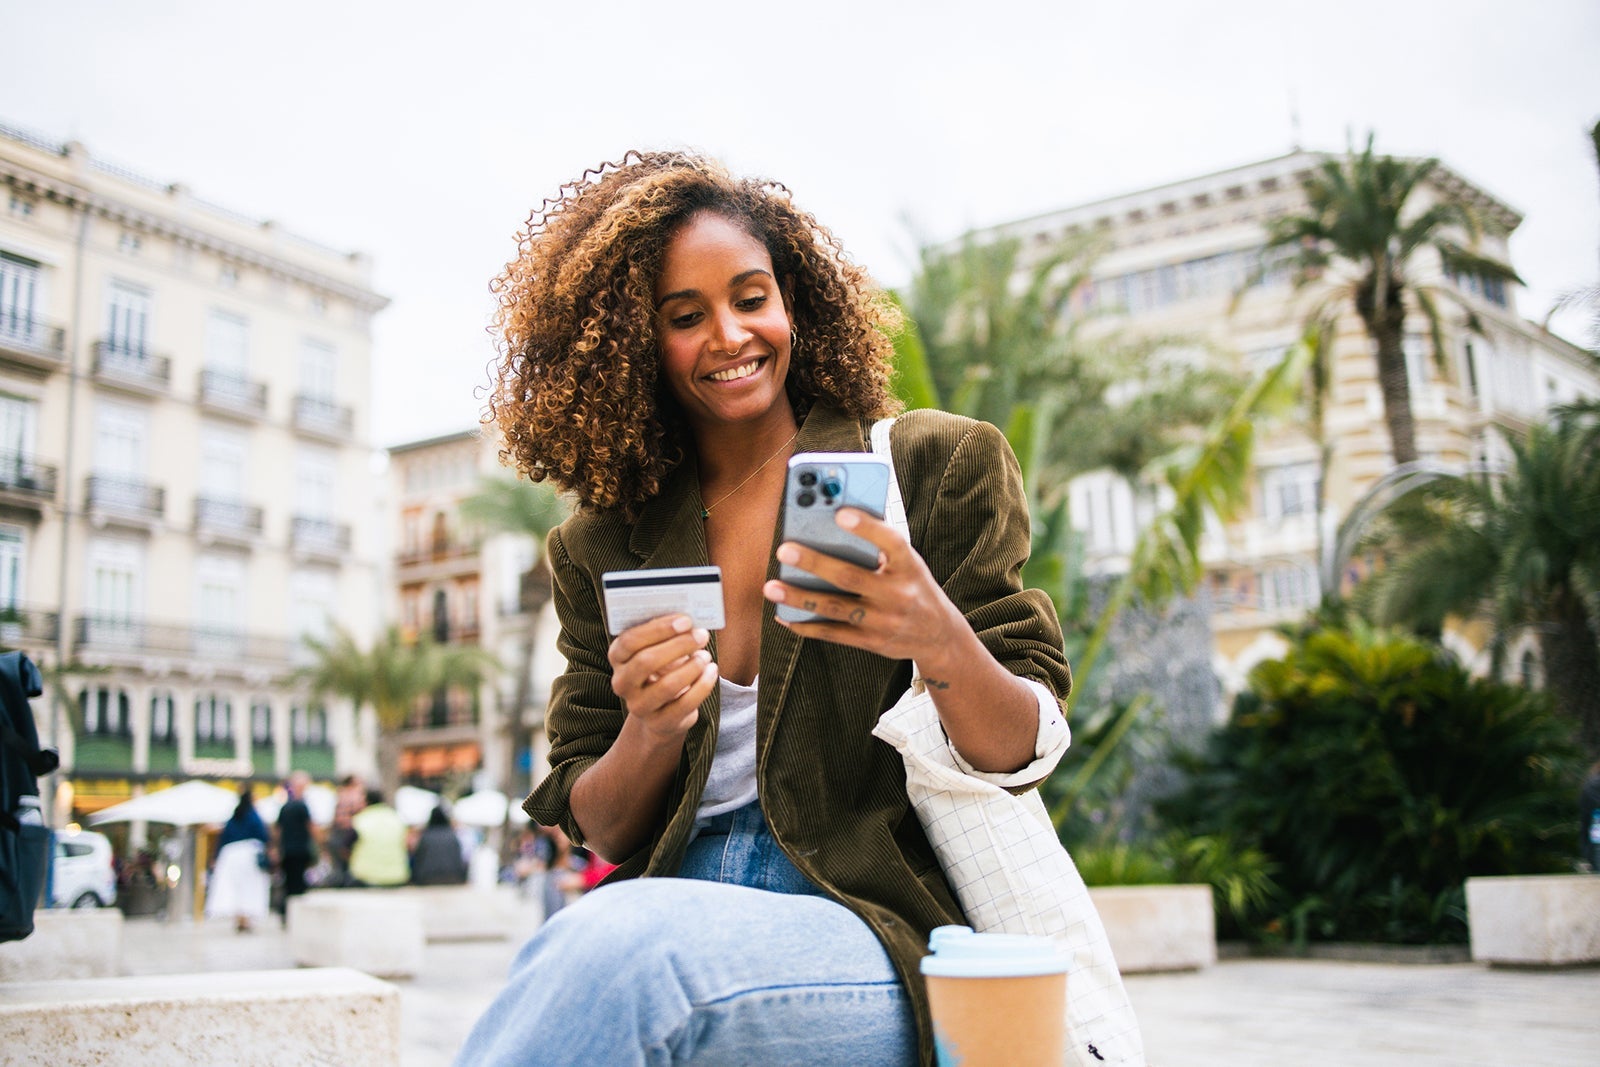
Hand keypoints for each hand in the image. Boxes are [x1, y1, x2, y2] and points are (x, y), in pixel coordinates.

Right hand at [608, 614, 717, 742]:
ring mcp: (638, 706)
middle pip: (646, 661)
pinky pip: (684, 704)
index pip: (630, 641)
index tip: (685, 620)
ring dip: (692, 667)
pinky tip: (712, 671)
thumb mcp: (658, 648)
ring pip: (666, 686)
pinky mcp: (659, 723)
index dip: (658, 629)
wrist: (661, 711)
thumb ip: (666, 633)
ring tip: (706, 655)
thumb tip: (689, 619)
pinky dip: (703, 685)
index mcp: (618, 657)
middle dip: (678, 645)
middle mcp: (622, 683)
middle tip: (701, 635)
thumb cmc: (662, 668)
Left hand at [763, 508, 964, 662]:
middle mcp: (898, 594)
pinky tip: (784, 615)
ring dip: (799, 598)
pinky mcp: (871, 641)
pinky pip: (832, 633)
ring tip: (771, 587)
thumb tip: (830, 527)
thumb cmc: (913, 586)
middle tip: (784, 550)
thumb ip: (878, 548)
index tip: (840, 514)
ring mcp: (883, 621)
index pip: (891, 542)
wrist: (938, 636)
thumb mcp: (908, 564)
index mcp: (909, 566)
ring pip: (835, 608)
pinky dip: (805, 625)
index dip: (867, 528)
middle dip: (814, 563)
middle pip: (850, 577)